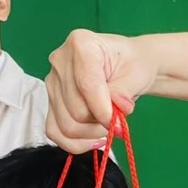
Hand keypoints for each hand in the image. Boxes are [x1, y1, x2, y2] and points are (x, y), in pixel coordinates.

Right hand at [46, 30, 157, 152]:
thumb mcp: (136, 74)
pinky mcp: (51, 100)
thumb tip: (119, 108)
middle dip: (101, 123)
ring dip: (92, 134)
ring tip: (108, 125)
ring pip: (66, 125)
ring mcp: (52, 82)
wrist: (127, 65)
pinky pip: (54, 131)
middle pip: (76, 110)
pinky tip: (95, 140)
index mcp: (81, 44)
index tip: (121, 124)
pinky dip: (76, 143)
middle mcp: (60, 61)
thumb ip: (125, 91)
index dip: (104, 111)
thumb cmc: (132, 65)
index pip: (87, 86)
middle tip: (119, 120)